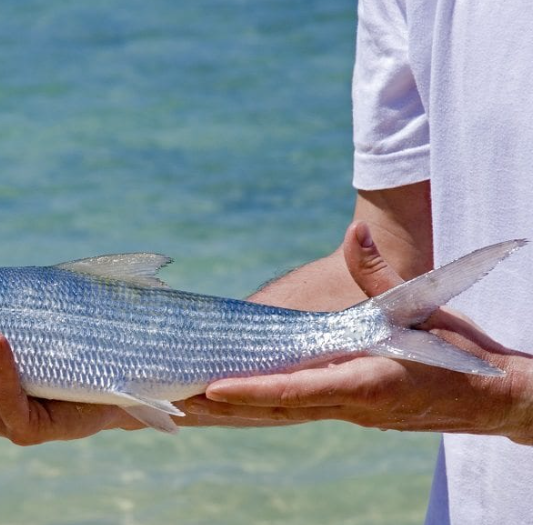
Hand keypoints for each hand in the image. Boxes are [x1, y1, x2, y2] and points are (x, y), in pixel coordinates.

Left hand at [188, 222, 532, 444]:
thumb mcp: (424, 307)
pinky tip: (227, 402)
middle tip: (173, 401)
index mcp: (368, 381)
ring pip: (278, 412)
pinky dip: (257, 405)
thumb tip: (356, 231)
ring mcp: (346, 412)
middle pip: (275, 407)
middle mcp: (349, 404)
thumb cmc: (460, 352)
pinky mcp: (346, 410)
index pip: (299, 388)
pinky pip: (291, 408)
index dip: (254, 389)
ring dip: (232, 411)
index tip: (213, 389)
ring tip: (183, 405)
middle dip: (224, 407)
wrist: (492, 397)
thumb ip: (382, 274)